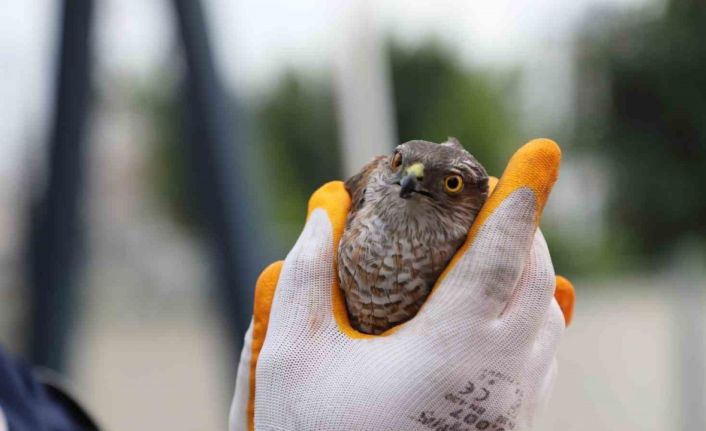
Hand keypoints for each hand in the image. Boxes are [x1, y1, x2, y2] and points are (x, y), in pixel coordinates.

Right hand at [230, 139, 574, 430]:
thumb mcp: (292, 358)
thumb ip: (304, 278)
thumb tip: (322, 216)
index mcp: (448, 353)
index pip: (498, 257)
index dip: (517, 201)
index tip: (534, 157)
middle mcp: (496, 377)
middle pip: (537, 280)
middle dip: (525, 230)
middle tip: (498, 201)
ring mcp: (511, 406)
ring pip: (548, 320)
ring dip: (533, 274)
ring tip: (497, 248)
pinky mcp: (512, 427)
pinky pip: (543, 356)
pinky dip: (533, 316)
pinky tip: (502, 308)